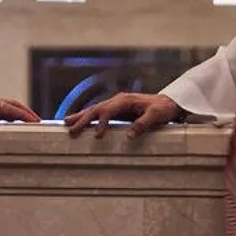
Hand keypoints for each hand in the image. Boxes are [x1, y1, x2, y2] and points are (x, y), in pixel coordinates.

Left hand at [0, 94, 39, 135]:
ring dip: (18, 117)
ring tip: (28, 125)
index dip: (25, 115)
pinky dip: (7, 121)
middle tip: (38, 122)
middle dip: (26, 113)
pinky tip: (9, 128)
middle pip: (13, 107)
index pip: (12, 108)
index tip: (36, 121)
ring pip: (7, 112)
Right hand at [66, 91, 180, 136]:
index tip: (98, 135)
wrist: (168, 102)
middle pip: (96, 109)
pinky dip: (88, 117)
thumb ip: (142, 124)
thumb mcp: (156, 116)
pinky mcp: (116, 109)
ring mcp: (116, 104)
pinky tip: (79, 121)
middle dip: (83, 119)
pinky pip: (99, 113)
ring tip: (67, 123)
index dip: (102, 122)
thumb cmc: (162, 108)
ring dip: (81, 116)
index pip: (108, 110)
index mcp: (125, 100)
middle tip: (71, 130)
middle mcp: (118, 100)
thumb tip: (129, 136)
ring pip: (94, 109)